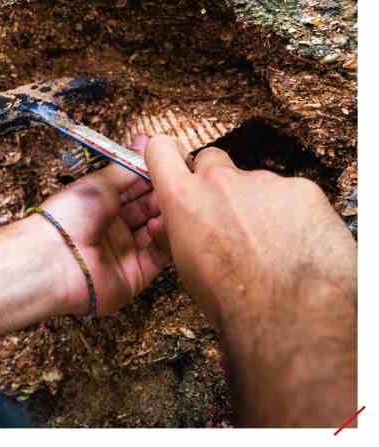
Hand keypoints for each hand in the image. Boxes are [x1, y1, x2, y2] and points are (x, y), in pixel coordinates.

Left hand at [39, 135, 169, 315]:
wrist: (53, 260)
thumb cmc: (68, 217)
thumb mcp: (100, 182)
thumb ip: (127, 167)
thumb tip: (144, 142)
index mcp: (102, 204)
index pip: (135, 187)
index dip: (153, 176)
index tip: (171, 163)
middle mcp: (115, 228)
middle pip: (148, 209)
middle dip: (163, 194)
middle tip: (179, 180)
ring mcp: (126, 252)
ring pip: (157, 230)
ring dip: (167, 215)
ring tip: (175, 200)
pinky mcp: (136, 275)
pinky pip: (159, 255)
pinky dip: (165, 239)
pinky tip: (162, 224)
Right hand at [145, 135, 356, 426]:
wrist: (290, 312)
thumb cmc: (233, 299)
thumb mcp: (186, 268)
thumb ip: (173, 234)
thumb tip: (164, 225)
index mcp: (186, 199)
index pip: (162, 150)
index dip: (166, 153)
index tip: (172, 159)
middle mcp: (221, 181)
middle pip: (213, 161)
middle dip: (217, 181)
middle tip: (228, 213)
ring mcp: (263, 182)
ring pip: (255, 183)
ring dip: (257, 203)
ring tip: (269, 242)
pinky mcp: (300, 189)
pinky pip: (290, 194)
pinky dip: (291, 213)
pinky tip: (294, 242)